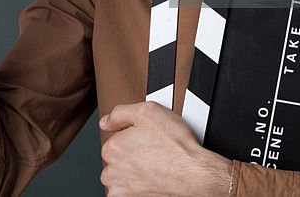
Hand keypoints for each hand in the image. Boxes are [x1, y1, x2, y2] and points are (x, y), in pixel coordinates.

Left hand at [99, 101, 232, 195]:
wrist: (194, 175)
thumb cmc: (176, 147)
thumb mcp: (148, 112)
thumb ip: (120, 113)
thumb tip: (106, 120)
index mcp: (112, 148)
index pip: (114, 138)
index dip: (132, 135)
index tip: (145, 137)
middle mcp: (112, 172)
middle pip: (116, 159)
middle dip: (130, 154)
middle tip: (151, 151)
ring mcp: (122, 190)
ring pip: (121, 176)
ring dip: (132, 172)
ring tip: (153, 165)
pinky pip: (128, 192)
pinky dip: (137, 186)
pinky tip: (152, 178)